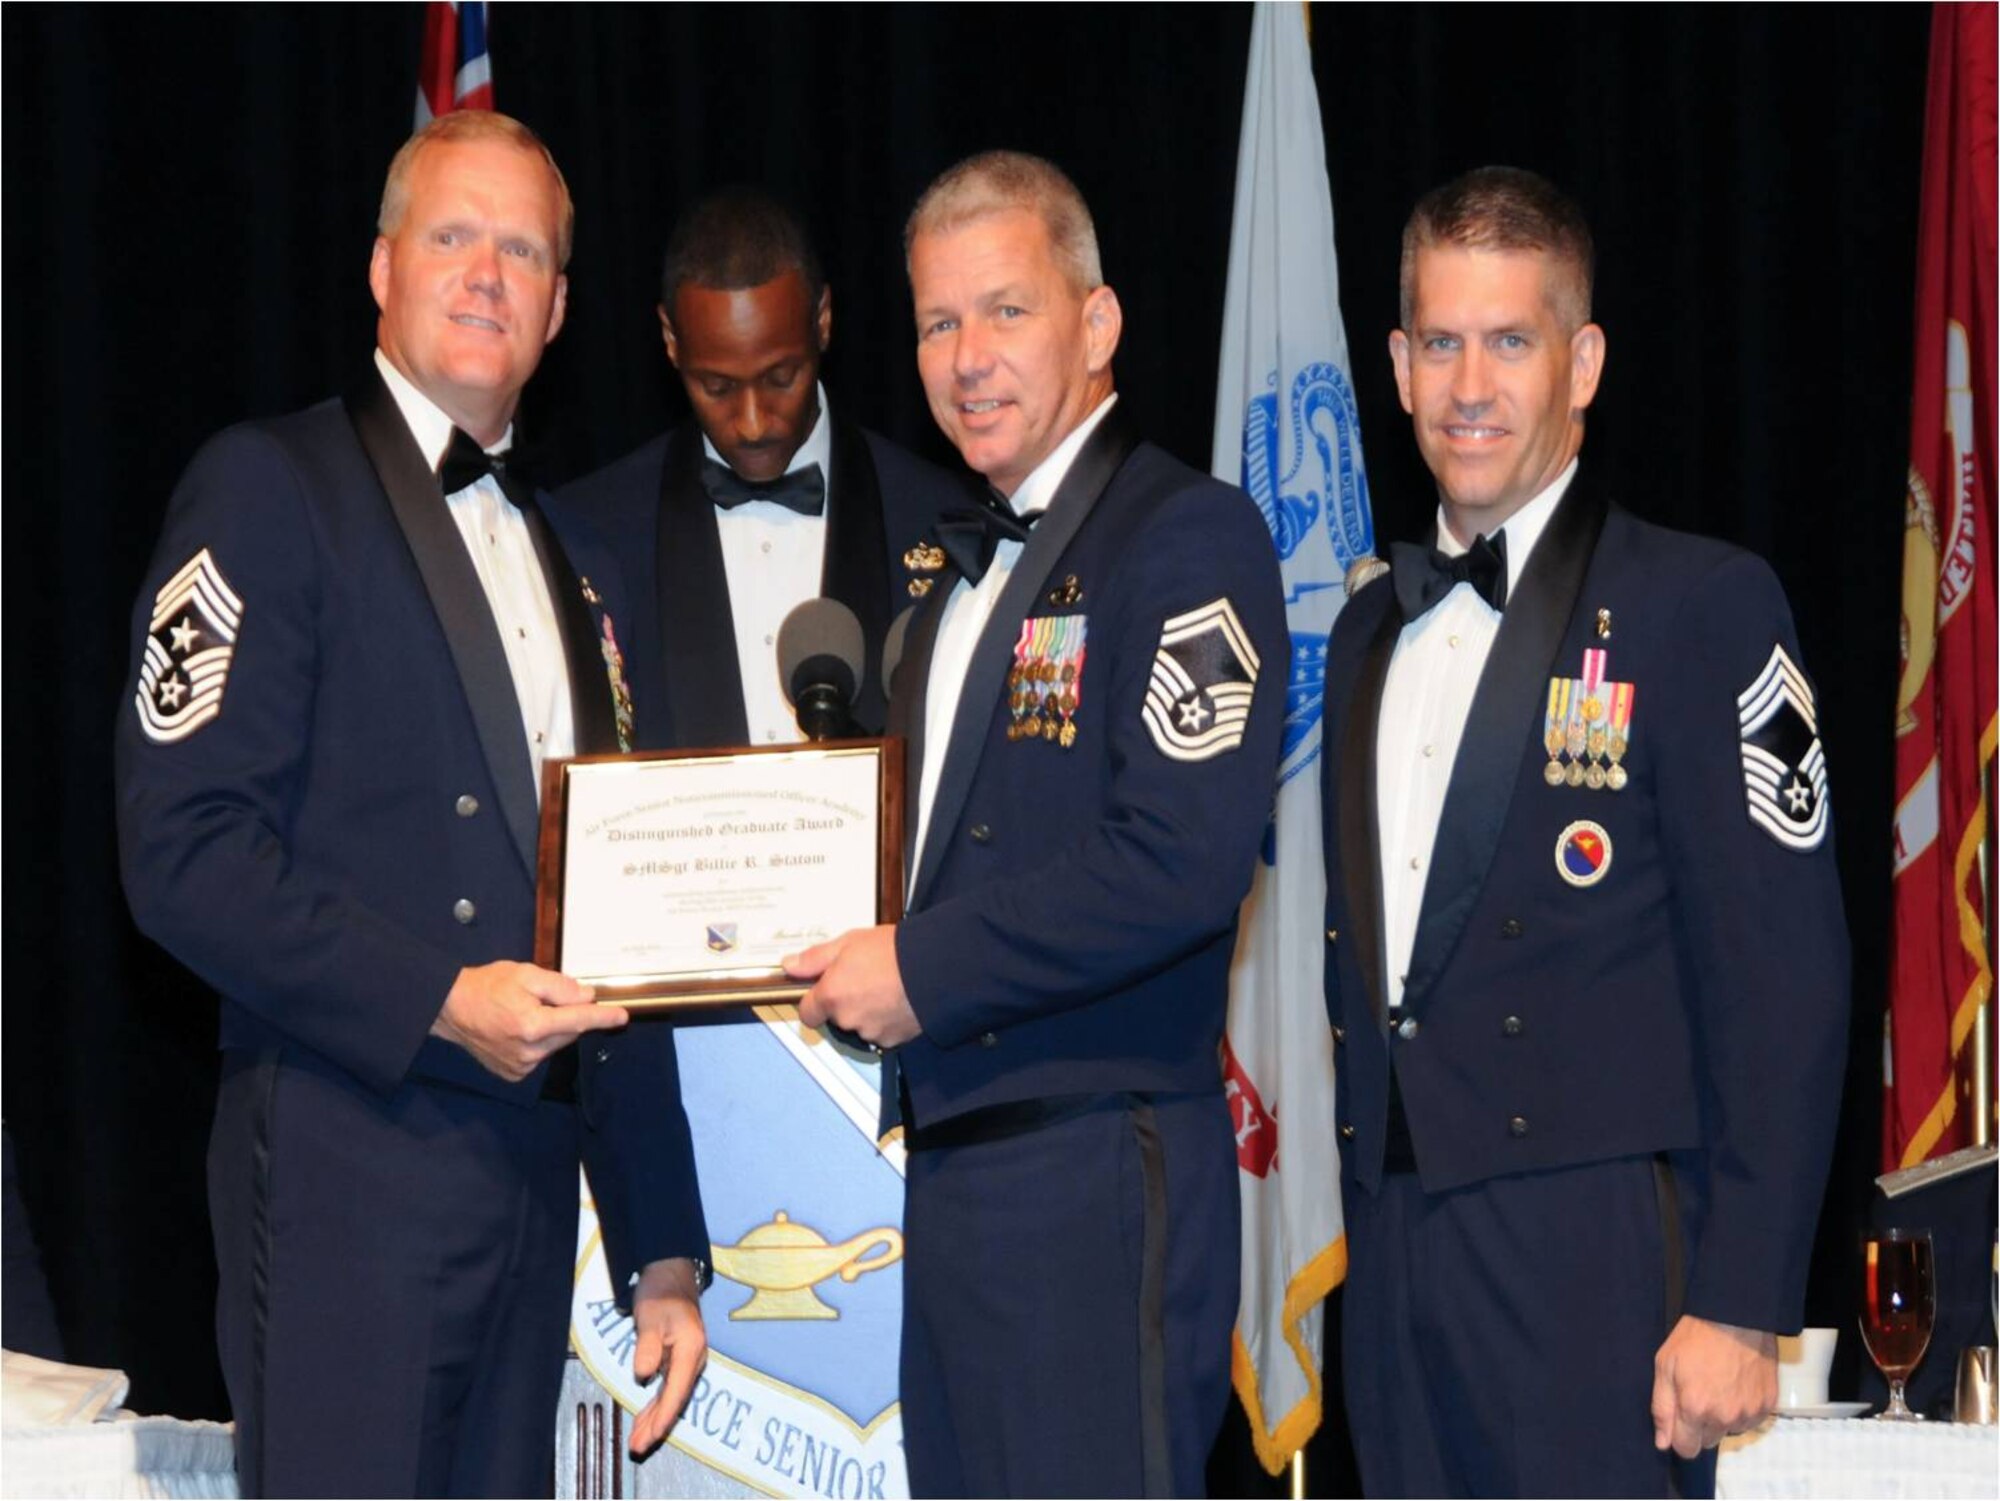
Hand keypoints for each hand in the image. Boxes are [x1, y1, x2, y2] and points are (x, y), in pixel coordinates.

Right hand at [429, 960, 627, 1081]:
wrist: (451, 1008)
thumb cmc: (486, 986)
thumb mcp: (526, 974)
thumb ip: (560, 987)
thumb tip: (586, 997)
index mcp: (532, 1025)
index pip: (579, 1020)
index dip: (603, 1017)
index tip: (621, 1017)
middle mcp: (528, 1051)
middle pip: (569, 1032)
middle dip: (567, 1015)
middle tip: (545, 999)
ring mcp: (520, 1066)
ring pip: (556, 1045)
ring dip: (553, 1029)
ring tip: (527, 1012)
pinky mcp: (513, 1074)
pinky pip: (540, 1055)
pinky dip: (539, 1042)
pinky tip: (520, 1029)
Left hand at [628, 1257, 707, 1458]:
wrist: (671, 1275)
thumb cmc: (661, 1294)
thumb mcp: (651, 1317)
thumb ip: (648, 1347)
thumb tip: (644, 1375)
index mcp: (691, 1351)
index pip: (677, 1392)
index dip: (663, 1418)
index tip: (651, 1437)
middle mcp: (693, 1360)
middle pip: (675, 1401)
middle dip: (657, 1426)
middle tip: (637, 1447)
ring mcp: (687, 1361)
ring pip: (670, 1398)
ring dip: (654, 1420)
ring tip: (637, 1442)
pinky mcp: (677, 1360)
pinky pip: (667, 1389)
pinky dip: (655, 1406)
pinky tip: (644, 1419)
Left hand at [784, 926, 921, 1048]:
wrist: (934, 968)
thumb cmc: (895, 952)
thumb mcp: (849, 942)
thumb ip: (815, 958)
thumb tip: (791, 965)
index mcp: (831, 995)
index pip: (807, 1013)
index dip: (814, 1002)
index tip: (823, 990)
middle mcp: (847, 1018)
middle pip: (836, 1017)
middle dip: (846, 1001)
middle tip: (864, 977)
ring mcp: (870, 1031)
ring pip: (860, 1025)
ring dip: (867, 1011)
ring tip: (885, 986)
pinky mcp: (892, 1039)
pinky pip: (882, 1032)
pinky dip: (887, 1020)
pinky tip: (897, 999)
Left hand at [1651, 1315, 1776, 1456]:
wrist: (1736, 1317)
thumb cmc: (1697, 1337)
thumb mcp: (1665, 1366)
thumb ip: (1662, 1408)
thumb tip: (1663, 1442)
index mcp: (1695, 1408)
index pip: (1686, 1449)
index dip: (1679, 1436)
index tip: (1679, 1420)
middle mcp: (1724, 1417)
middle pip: (1707, 1441)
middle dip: (1699, 1425)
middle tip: (1698, 1394)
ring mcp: (1749, 1412)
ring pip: (1729, 1431)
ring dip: (1722, 1417)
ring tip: (1718, 1385)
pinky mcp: (1767, 1405)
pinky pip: (1750, 1420)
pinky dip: (1742, 1409)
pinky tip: (1736, 1385)